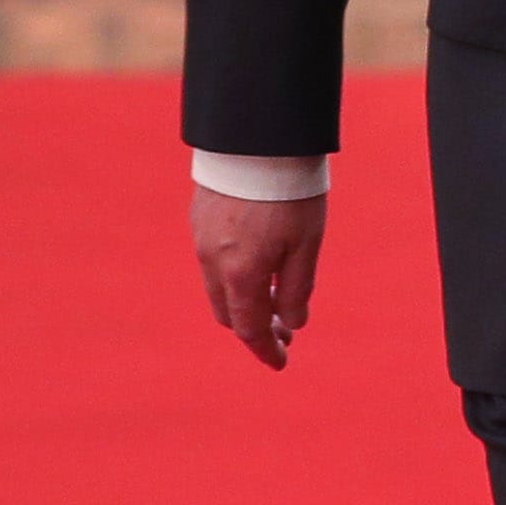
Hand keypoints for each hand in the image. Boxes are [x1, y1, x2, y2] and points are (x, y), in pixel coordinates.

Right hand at [190, 185, 322, 369]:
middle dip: (254, 327)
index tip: (280, 362)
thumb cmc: (289, 193)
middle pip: (229, 312)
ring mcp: (201, 240)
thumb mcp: (306, 244)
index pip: (247, 328)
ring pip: (218, 288)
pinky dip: (233, 277)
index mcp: (240, 273)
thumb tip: (292, 324)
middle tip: (285, 332)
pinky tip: (257, 268)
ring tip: (275, 302)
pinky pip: (212, 262)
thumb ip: (296, 288)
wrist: (256, 141)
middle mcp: (212, 261)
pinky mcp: (199, 219)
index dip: (264, 349)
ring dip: (244, 301)